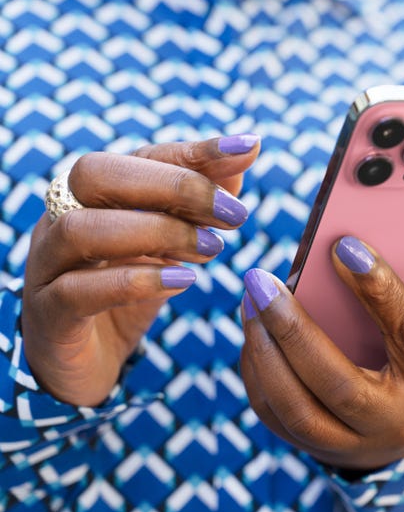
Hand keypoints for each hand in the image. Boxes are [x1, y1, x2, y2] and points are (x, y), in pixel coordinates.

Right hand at [22, 136, 258, 406]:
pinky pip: (77, 290)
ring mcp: (48, 266)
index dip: (195, 152)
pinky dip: (135, 281)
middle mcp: (62, 219)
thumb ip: (205, 199)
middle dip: (172, 187)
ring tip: (211, 249)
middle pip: (95, 174)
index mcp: (95, 196)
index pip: (140, 155)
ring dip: (156, 232)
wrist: (87, 363)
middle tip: (232, 215)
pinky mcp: (49, 315)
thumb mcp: (174, 244)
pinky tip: (183, 280)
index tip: (248, 148)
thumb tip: (247, 149)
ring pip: (81, 228)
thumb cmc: (131, 292)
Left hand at [239, 237, 403, 470]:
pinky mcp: (314, 449)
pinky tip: (251, 333)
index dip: (379, 289)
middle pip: (337, 382)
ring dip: (265, 353)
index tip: (343, 247)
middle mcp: (392, 423)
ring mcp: (350, 444)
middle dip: (294, 330)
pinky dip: (257, 372)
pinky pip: (274, 414)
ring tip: (249, 302)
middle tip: (262, 281)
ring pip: (296, 407)